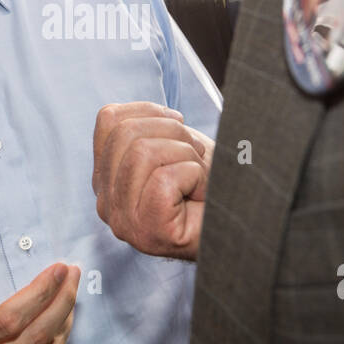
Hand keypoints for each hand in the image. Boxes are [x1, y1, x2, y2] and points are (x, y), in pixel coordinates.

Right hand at [92, 102, 211, 260]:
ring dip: (186, 156)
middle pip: (125, 133)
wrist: (236, 221)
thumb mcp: (171, 144)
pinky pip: (165, 179)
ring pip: (143, 152)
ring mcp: (124, 221)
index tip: (180, 132)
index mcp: (106, 178)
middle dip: (174, 133)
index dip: (152, 112)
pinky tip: (200, 194)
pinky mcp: (148, 231)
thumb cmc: (208, 184)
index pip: (108, 119)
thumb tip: (140, 112)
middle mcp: (107, 202)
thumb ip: (143, 128)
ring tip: (198, 177)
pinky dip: (194, 177)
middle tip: (196, 157)